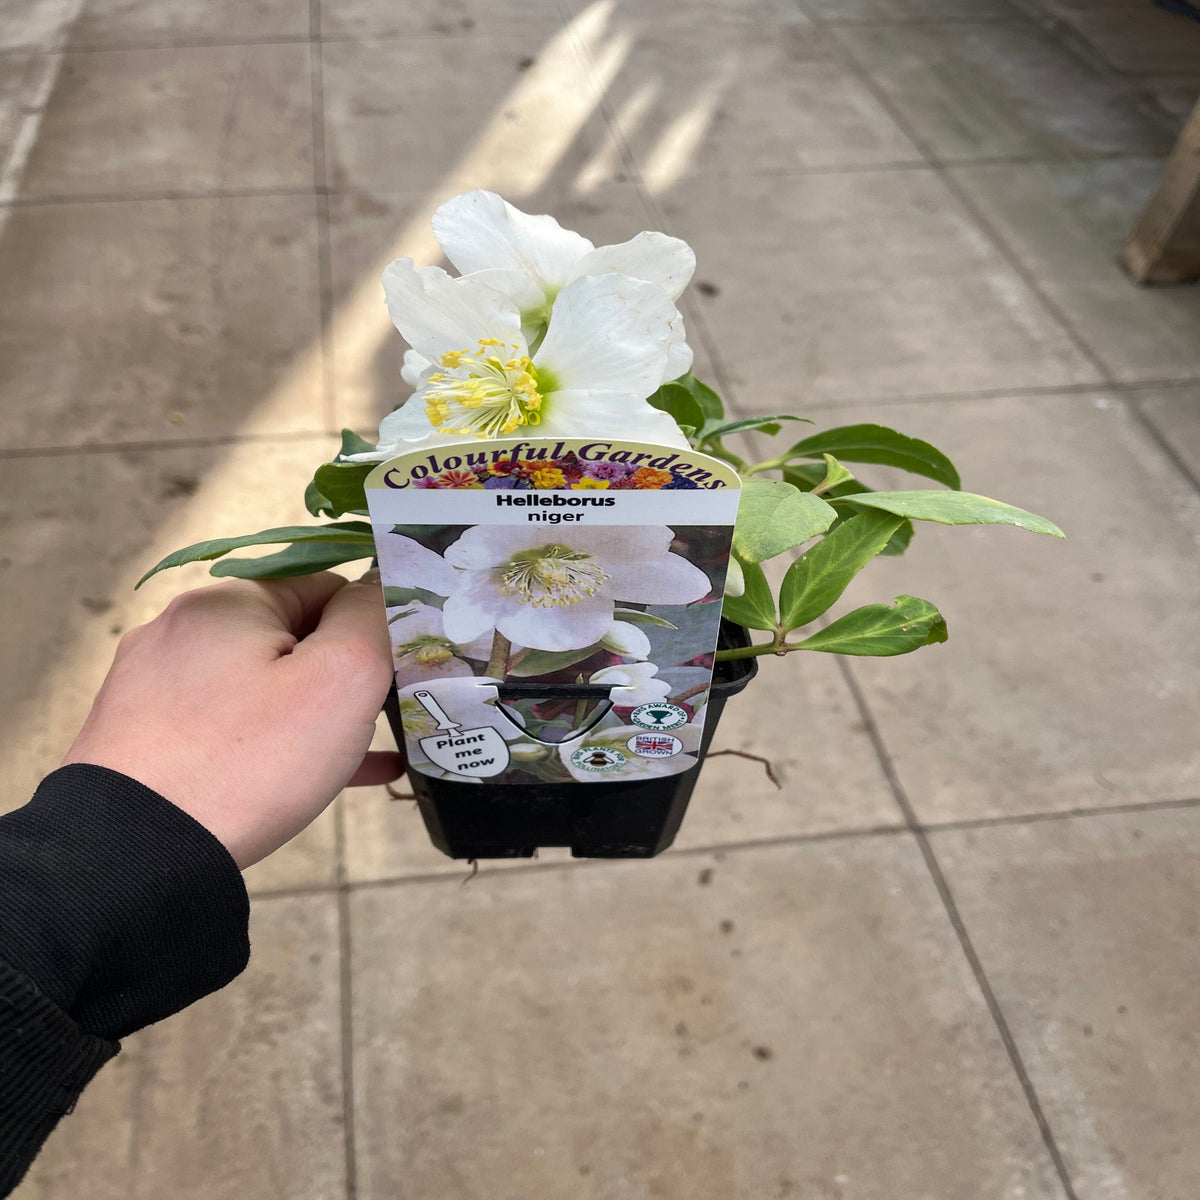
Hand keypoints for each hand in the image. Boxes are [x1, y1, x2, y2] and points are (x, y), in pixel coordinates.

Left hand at [62, 571, 400, 867]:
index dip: (368, 626)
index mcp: (228, 602)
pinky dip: (277, 744)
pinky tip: (321, 778)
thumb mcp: (342, 677)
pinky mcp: (145, 738)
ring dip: (313, 714)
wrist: (136, 856)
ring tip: (363, 754)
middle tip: (377, 719)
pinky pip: (229, 729)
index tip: (392, 673)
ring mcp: (155, 687)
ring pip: (261, 686)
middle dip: (340, 674)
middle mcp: (181, 631)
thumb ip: (372, 617)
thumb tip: (382, 586)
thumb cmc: (248, 761)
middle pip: (291, 636)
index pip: (324, 585)